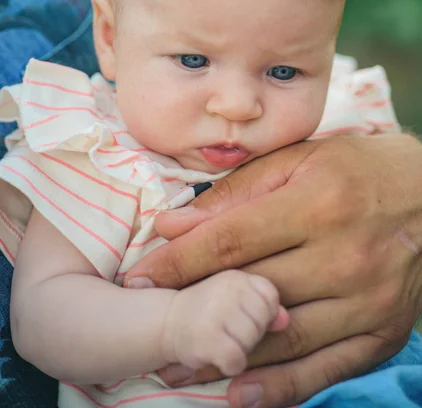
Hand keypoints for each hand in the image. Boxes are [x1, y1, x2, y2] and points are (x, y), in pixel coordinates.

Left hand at [125, 134, 421, 407]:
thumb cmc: (355, 168)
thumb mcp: (296, 161)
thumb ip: (234, 193)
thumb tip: (174, 223)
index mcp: (317, 204)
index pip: (231, 240)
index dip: (178, 262)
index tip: (139, 277)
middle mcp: (343, 256)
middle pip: (250, 292)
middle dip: (193, 310)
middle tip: (146, 326)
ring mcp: (366, 301)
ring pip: (281, 337)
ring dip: (225, 355)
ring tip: (178, 366)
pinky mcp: (382, 332)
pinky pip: (325, 369)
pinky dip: (281, 387)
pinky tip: (239, 393)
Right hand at [161, 271, 288, 376]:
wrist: (168, 321)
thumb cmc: (210, 310)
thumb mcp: (238, 300)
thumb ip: (265, 306)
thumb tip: (285, 320)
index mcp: (238, 276)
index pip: (270, 297)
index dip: (261, 313)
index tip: (242, 314)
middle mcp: (228, 288)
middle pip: (262, 321)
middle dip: (251, 333)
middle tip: (229, 329)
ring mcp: (216, 311)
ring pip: (250, 341)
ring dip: (239, 349)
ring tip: (221, 339)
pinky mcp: (206, 337)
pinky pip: (236, 360)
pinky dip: (230, 364)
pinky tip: (216, 354)